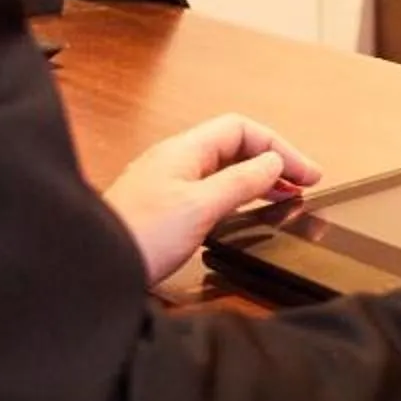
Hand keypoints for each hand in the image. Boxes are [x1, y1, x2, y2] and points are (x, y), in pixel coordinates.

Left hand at [102, 113, 321, 284]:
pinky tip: (247, 210)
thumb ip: (241, 182)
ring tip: (286, 196)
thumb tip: (272, 164)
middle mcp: (175, 161)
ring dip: (257, 179)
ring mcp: (167, 184)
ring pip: (224, 170)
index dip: (278, 147)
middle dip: (273, 161)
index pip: (242, 130)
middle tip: (306, 183)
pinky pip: (210, 189)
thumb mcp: (201, 206)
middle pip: (234, 147)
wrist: (94, 270)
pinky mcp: (162, 209)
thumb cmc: (140, 236)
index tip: (306, 173)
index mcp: (184, 150)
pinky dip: (237, 195)